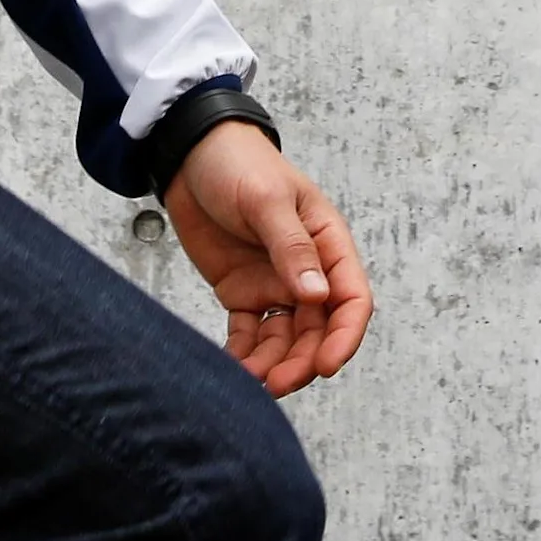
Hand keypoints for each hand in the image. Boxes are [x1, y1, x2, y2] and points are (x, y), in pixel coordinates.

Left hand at [163, 121, 371, 397]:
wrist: (189, 156)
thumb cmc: (238, 164)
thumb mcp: (267, 200)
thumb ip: (291, 247)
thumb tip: (317, 295)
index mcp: (327, 243)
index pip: (351, 299)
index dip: (345, 336)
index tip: (327, 365)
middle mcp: (307, 271)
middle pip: (318, 330)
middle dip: (303, 361)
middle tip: (277, 383)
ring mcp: (274, 285)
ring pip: (285, 340)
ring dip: (274, 365)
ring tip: (251, 384)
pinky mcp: (242, 294)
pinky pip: (250, 335)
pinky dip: (244, 356)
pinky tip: (233, 372)